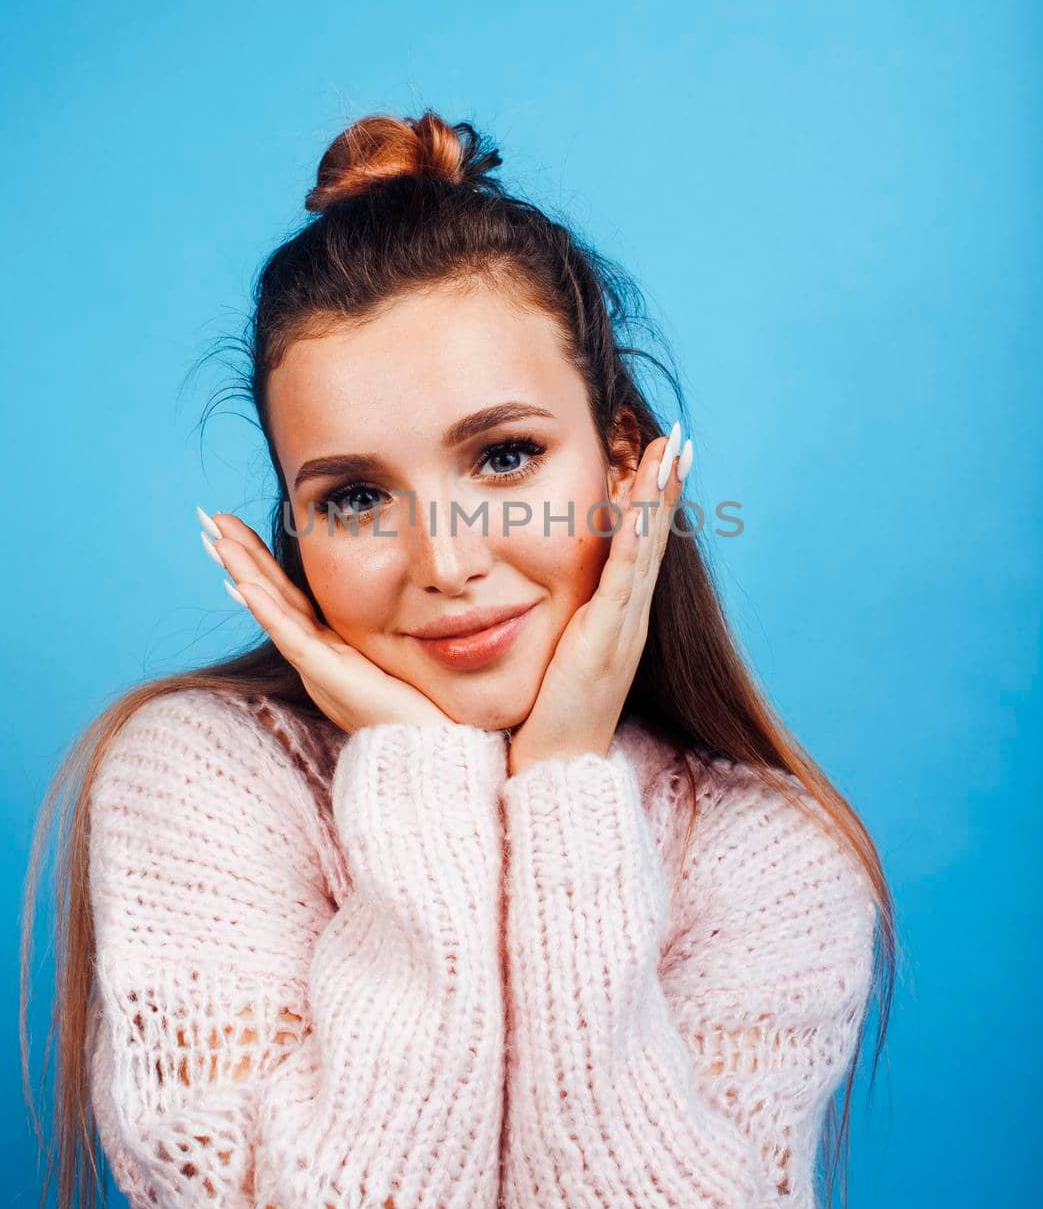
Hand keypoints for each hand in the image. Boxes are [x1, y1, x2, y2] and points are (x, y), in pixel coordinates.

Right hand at [198, 510, 453, 734]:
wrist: (435, 756)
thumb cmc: (423, 711)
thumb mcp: (395, 659)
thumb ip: (382, 634)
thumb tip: (396, 599)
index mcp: (329, 650)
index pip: (287, 596)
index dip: (260, 562)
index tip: (233, 529)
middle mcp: (316, 659)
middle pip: (270, 597)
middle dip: (239, 557)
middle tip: (208, 520)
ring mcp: (320, 670)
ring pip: (274, 613)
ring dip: (243, 574)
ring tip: (216, 540)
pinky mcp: (332, 680)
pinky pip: (295, 642)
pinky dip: (269, 613)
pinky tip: (245, 588)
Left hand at [506, 424, 690, 775]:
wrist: (554, 772)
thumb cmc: (546, 721)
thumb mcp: (554, 658)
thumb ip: (553, 624)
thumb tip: (528, 593)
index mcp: (615, 620)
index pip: (636, 547)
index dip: (649, 502)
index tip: (657, 457)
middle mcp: (628, 617)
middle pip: (654, 537)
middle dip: (667, 485)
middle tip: (680, 436)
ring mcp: (624, 625)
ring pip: (648, 546)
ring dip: (661, 494)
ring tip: (675, 448)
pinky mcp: (609, 635)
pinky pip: (627, 571)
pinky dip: (639, 531)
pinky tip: (643, 497)